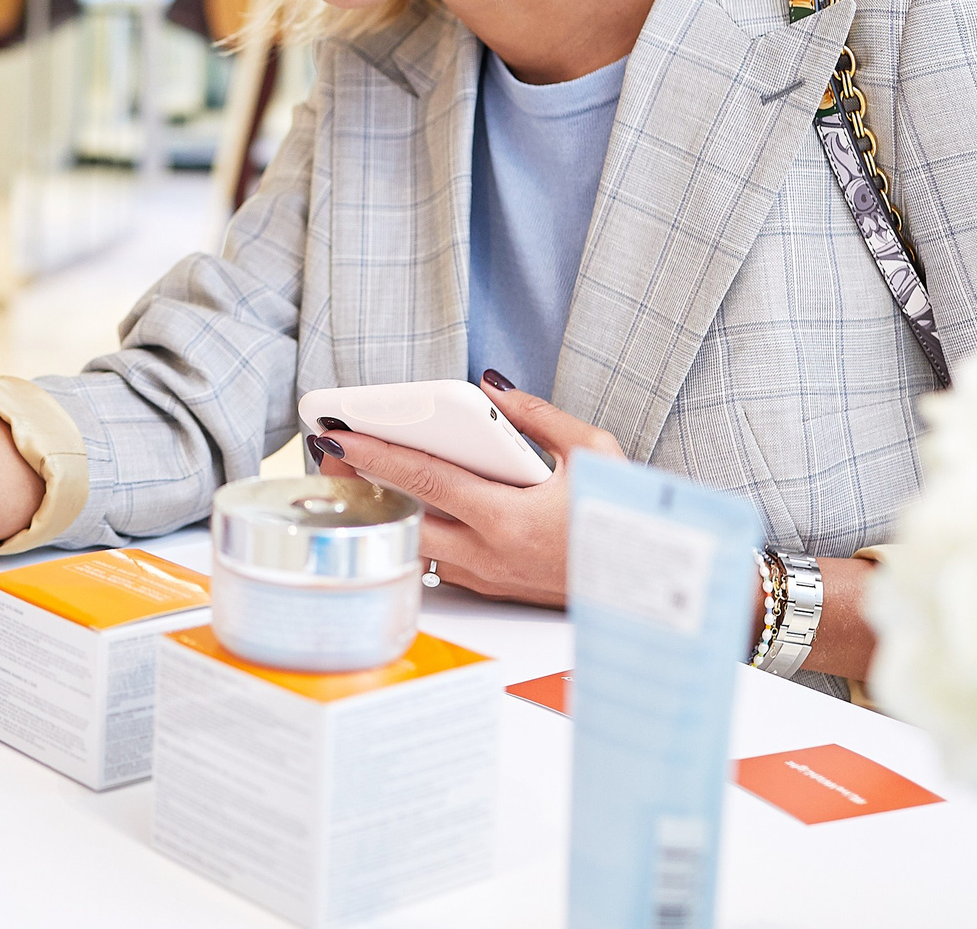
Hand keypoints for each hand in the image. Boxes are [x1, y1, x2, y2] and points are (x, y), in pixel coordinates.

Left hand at [313, 372, 622, 607]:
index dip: (375, 454)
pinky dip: (420, 533)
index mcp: (509, 518)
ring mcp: (488, 578)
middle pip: (404, 517)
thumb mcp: (592, 451)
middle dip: (360, 485)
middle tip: (328, 455)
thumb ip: (537, 415)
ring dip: (387, 510)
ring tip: (357, 477)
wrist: (648, 581)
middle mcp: (490, 554)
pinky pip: (441, 561)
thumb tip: (493, 386)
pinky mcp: (493, 589)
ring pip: (417, 544)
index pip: (425, 478)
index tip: (338, 433)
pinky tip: (407, 507)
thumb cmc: (622, 514)